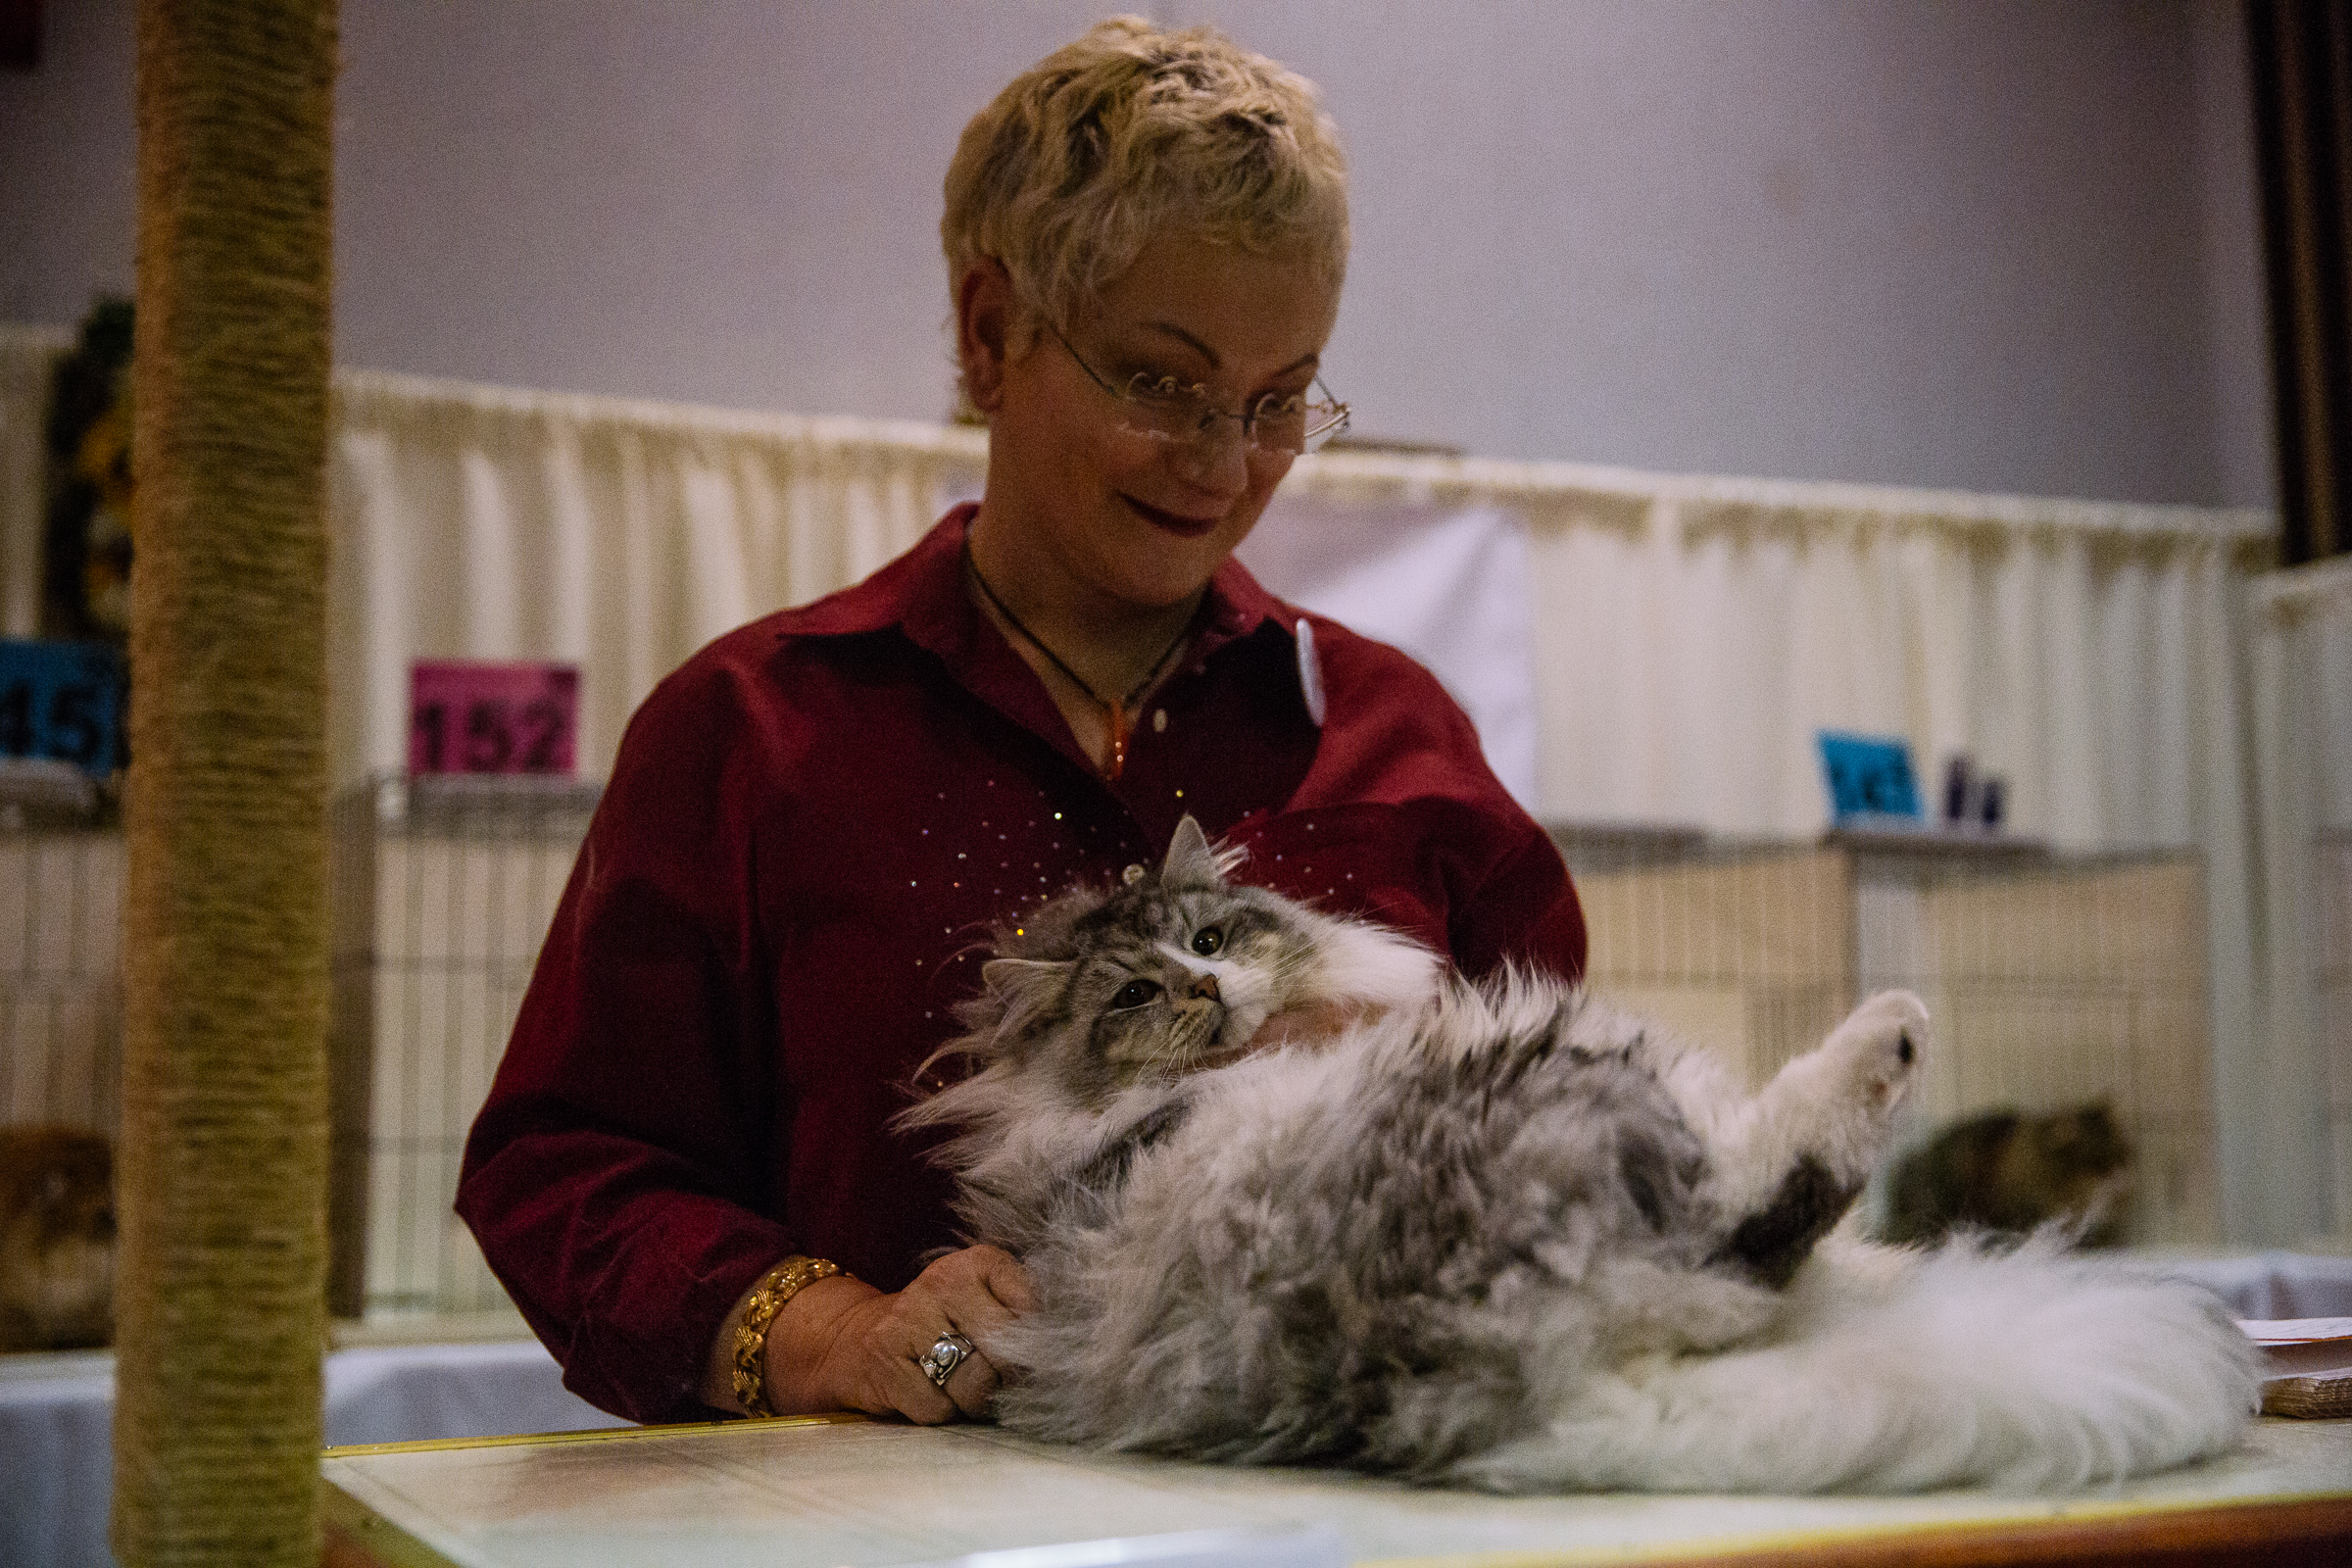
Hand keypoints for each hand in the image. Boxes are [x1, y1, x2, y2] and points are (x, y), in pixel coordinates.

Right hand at [767, 1245, 1033, 1422]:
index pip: (1032, 1311)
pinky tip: (929, 1394)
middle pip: (1005, 1353)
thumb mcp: (985, 1304)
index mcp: (978, 1263)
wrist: (856, 1339)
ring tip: (963, 1388)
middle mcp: (943, 1283)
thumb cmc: (940, 1327)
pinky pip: (938, 1409)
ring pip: (975, 1385)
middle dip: (1009, 1381)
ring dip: (976, 1402)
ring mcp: (909, 1320)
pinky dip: (941, 1413)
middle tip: (998, 1383)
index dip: (1036, 1348)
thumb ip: (1024, 1317)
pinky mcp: (884, 1363)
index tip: (1027, 1358)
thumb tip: (1065, 1357)